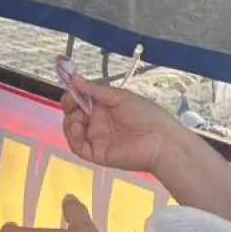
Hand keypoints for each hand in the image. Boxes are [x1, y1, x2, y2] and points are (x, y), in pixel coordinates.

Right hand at [61, 76, 182, 173]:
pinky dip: (73, 138)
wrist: (162, 141)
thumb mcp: (120, 97)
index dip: (72, 96)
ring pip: (72, 132)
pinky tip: (77, 128)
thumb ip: (95, 90)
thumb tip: (74, 78)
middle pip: (73, 116)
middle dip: (69, 108)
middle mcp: (99, 123)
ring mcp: (97, 139)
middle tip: (71, 102)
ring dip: (69, 122)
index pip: (81, 101)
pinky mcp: (97, 154)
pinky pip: (79, 147)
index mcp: (104, 108)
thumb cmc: (146, 115)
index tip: (69, 89)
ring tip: (76, 118)